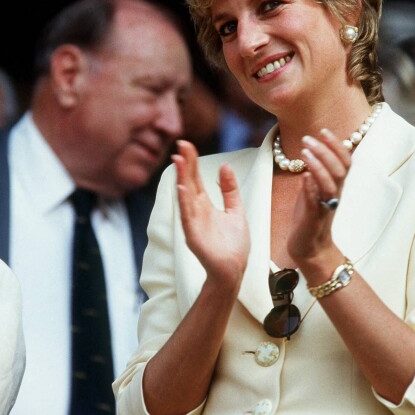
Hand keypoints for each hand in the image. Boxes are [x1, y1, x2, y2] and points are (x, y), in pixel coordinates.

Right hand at [172, 140, 249, 282]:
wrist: (234, 270)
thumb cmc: (233, 245)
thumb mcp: (235, 210)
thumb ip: (229, 190)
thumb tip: (225, 165)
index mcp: (205, 205)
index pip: (196, 178)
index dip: (192, 161)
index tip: (187, 144)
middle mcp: (196, 211)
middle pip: (189, 183)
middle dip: (185, 164)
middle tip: (181, 144)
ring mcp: (194, 223)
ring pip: (186, 197)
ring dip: (182, 179)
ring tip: (179, 161)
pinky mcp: (194, 236)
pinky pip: (188, 217)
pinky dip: (185, 203)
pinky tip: (182, 189)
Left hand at [287, 128, 350, 262]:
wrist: (310, 248)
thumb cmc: (311, 216)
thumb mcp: (314, 189)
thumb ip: (316, 172)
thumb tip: (313, 150)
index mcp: (336, 186)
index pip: (344, 161)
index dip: (336, 145)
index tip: (323, 130)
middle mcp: (334, 195)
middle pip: (339, 170)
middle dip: (325, 151)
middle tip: (307, 138)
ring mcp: (325, 207)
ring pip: (330, 185)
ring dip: (318, 166)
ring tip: (304, 152)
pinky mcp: (313, 219)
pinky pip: (315, 203)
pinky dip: (311, 188)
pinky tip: (303, 176)